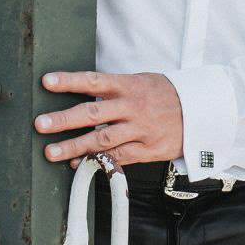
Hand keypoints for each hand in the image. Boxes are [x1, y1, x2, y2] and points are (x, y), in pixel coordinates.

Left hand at [35, 70, 182, 166]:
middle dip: (65, 119)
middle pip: (94, 113)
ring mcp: (140, 130)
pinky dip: (96, 162)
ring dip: (74, 147)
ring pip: (102, 140)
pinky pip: (118, 158)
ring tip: (51, 152)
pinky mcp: (148, 150)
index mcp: (130, 86)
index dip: (70, 81)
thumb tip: (81, 92)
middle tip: (40, 124)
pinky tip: (77, 164)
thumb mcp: (143, 81)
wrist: (203, 112)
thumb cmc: (165, 95)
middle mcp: (133, 107)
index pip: (95, 81)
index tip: (47, 82)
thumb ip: (115, 88)